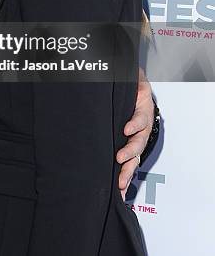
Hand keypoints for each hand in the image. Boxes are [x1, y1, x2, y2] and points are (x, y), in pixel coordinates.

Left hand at [116, 68, 153, 200]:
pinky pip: (129, 161)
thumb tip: (117, 73)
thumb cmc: (127, 79)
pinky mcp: (128, 144)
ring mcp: (137, 136)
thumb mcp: (129, 74)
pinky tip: (119, 188)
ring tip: (120, 182)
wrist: (128, 84)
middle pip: (140, 140)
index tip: (126, 129)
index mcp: (143, 106)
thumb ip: (126, 76)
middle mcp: (142, 124)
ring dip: (129, 169)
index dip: (135, 123)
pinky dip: (125, 175)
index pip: (141, 117)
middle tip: (120, 158)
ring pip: (136, 156)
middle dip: (131, 151)